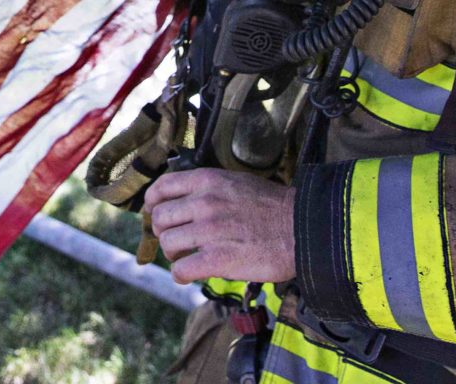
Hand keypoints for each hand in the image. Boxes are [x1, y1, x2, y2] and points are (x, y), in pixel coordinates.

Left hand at [142, 168, 295, 284]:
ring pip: (167, 244)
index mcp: (208, 180)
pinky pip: (181, 269)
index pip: (162, 187)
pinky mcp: (217, 259)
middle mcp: (204, 202)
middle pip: (160, 218)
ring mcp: (209, 231)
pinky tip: (189, 274)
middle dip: (164, 232)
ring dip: (173, 254)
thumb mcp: (236, 182)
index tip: (155, 212)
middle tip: (176, 240)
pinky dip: (181, 275)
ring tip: (186, 257)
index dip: (153, 202)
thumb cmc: (273, 207)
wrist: (302, 229)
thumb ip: (208, 189)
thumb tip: (183, 201)